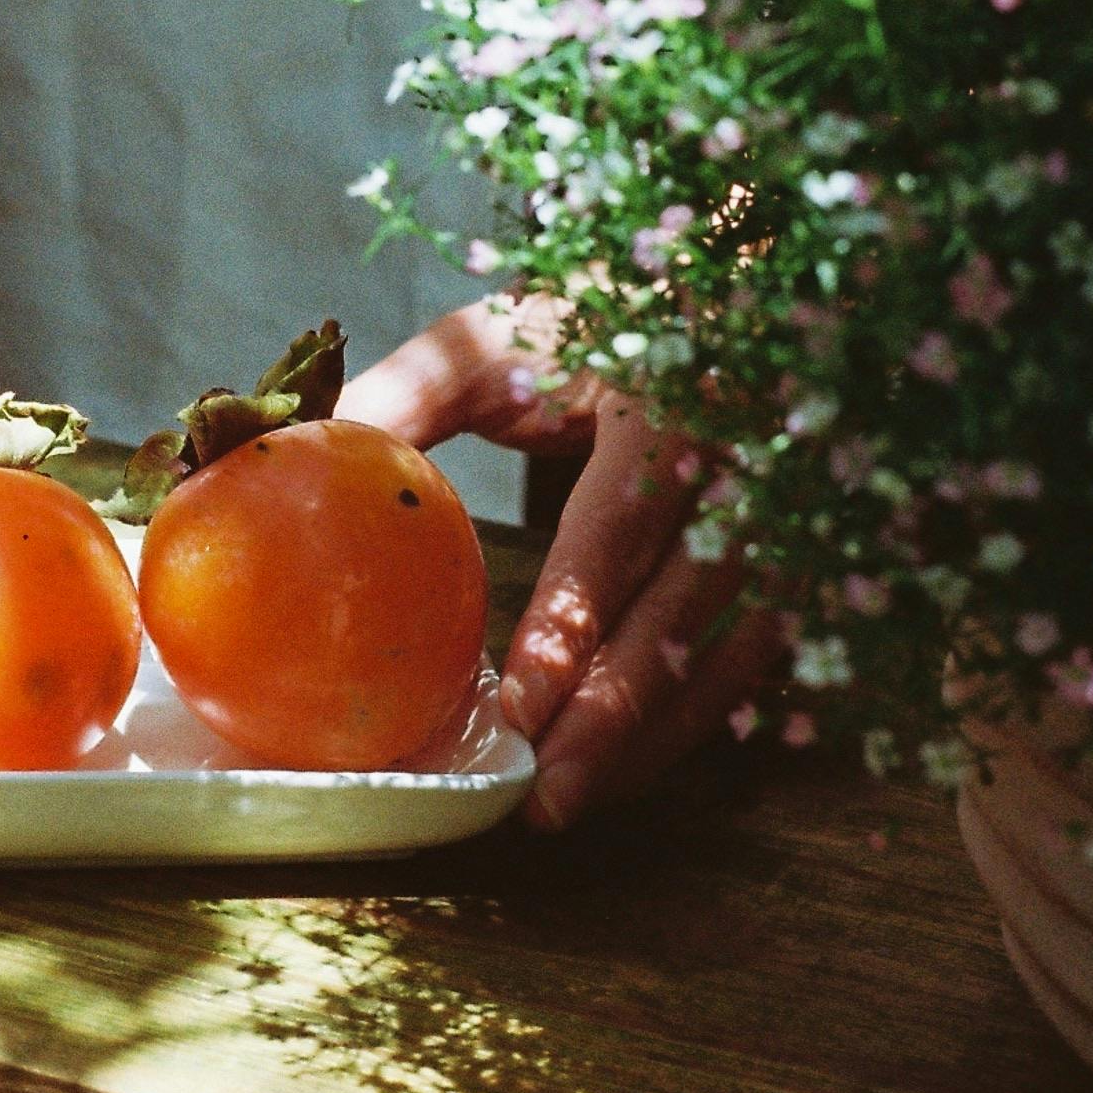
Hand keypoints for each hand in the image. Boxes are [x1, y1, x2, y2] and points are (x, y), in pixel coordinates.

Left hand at [339, 296, 787, 830]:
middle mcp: (744, 470)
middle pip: (683, 614)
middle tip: (543, 796)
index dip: (575, 621)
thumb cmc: (591, 318)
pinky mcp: (799, 561)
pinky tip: (628, 767)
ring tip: (569, 802)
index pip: (621, 528)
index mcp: (666, 407)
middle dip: (613, 715)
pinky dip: (694, 722)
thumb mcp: (498, 336)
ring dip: (655, 739)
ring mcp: (787, 522)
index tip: (521, 703)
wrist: (726, 290)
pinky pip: (759, 662)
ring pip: (733, 655)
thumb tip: (293, 452)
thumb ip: (404, 394)